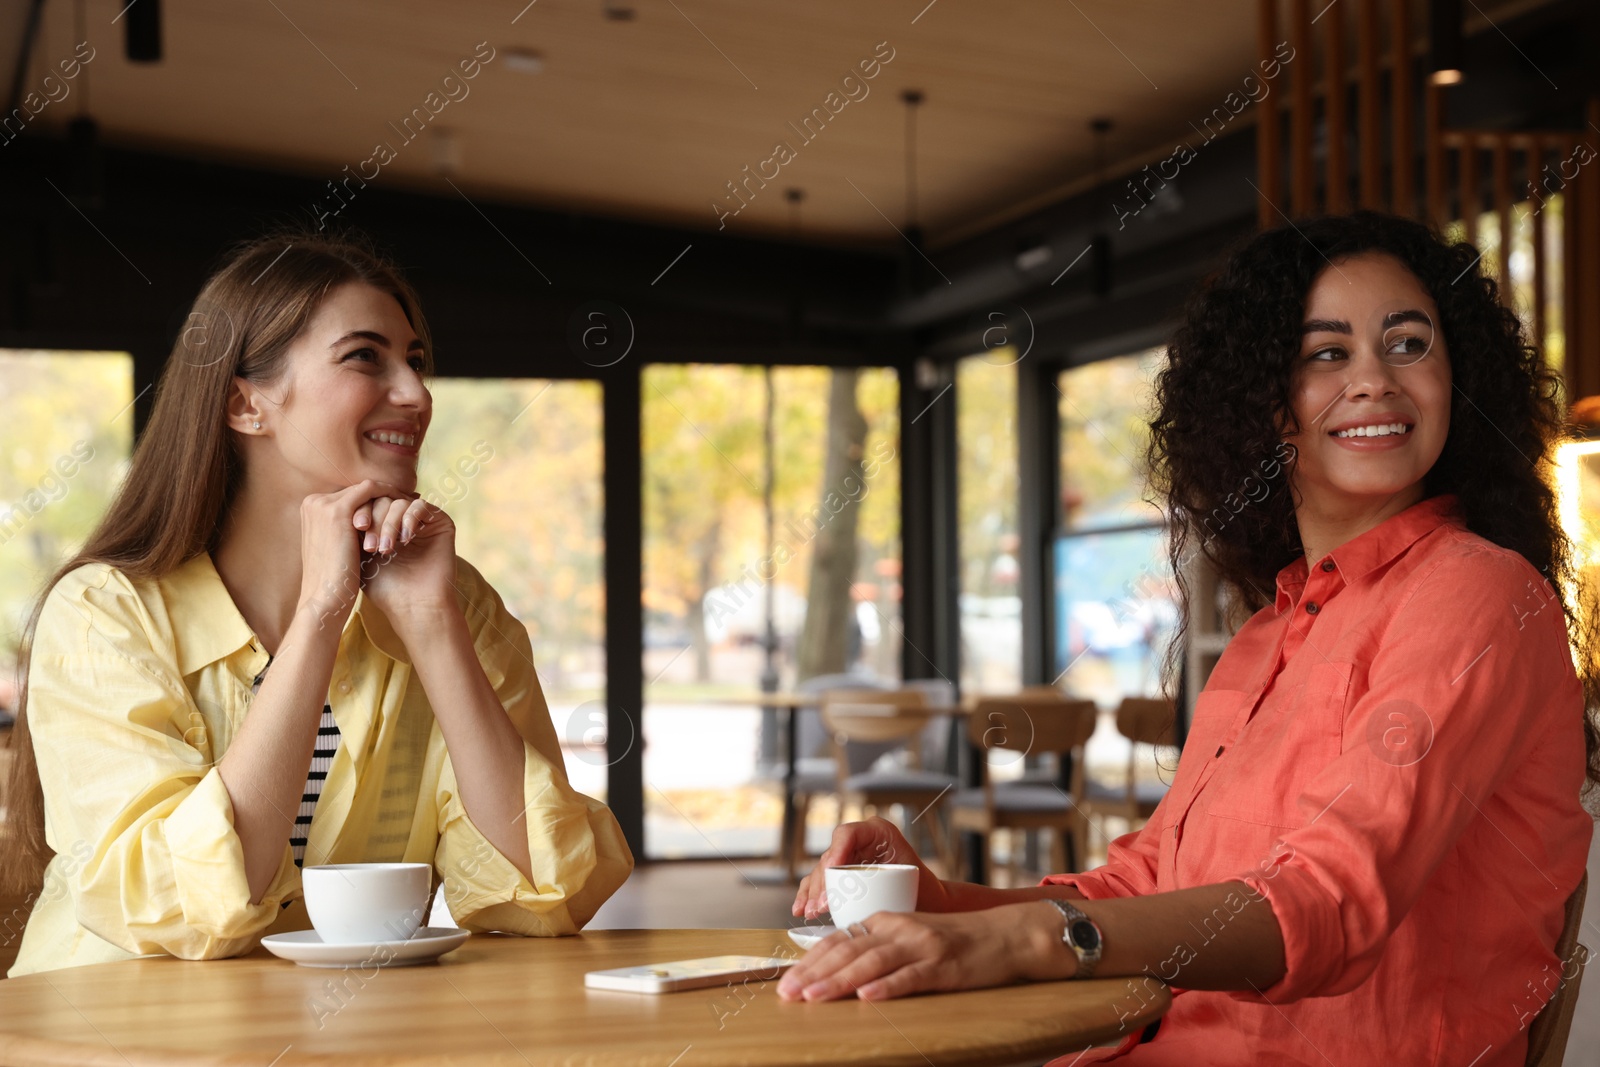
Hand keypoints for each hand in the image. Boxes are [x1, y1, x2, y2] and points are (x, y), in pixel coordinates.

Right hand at [297, 479, 393, 631]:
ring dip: (388, 495)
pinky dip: (389, 494)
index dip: (373, 502)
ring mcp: (323, 505)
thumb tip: (366, 522)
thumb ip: (345, 530)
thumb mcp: (336, 547)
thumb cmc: (334, 581)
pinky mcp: (338, 511)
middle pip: (356, 491)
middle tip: (408, 498)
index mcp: (310, 511)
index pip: (348, 497)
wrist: (325, 599)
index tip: (394, 506)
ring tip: (410, 501)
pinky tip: (406, 503)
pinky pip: (371, 490)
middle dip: (383, 496)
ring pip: (365, 489)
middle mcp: (313, 503)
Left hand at [354, 492, 457, 625]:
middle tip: (371, 546)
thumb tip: (336, 501)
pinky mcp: (440, 522)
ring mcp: (422, 519)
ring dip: (389, 524)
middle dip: (374, 519)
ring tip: (386, 550)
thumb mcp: (359, 554)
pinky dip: (409, 519)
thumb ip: (351, 528)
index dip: (361, 510)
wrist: (412, 606)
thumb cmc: (383, 586)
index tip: (356, 527)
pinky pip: (421, 506)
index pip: (368, 503)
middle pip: (382, 499)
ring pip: (399, 502)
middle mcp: (402, 519)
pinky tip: (405, 540)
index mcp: (382, 523)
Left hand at [775, 904, 1069, 1002]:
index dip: (810, 960)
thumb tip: (839, 970)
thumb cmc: (954, 941)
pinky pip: (911, 977)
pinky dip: (887, 986)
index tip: (787, 981)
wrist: (1004, 935)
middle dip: (814, 973)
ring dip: (839, 981)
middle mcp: (899, 929)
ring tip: (815, 998)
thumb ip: (878, 948)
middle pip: (848, 950)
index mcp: (887, 922)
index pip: (840, 940)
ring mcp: (921, 946)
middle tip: (788, 994)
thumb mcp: (910, 937)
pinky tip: (868, 997)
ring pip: (872, 962)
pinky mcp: (943, 966)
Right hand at [793, 817, 949, 921]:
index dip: (835, 852)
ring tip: (810, 911)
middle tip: (820, 906)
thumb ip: (880, 883)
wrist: (931, 904)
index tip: (829, 874)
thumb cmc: (924, 891)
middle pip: (830, 856)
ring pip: (821, 871)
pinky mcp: (842, 874)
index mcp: (878, 832)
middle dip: (821, 882)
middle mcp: (860, 841)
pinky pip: (820, 881)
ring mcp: (849, 857)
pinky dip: (810, 894)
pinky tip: (801, 909)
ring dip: (813, 892)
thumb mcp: (906, 882)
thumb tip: (849, 897)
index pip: (847, 834)